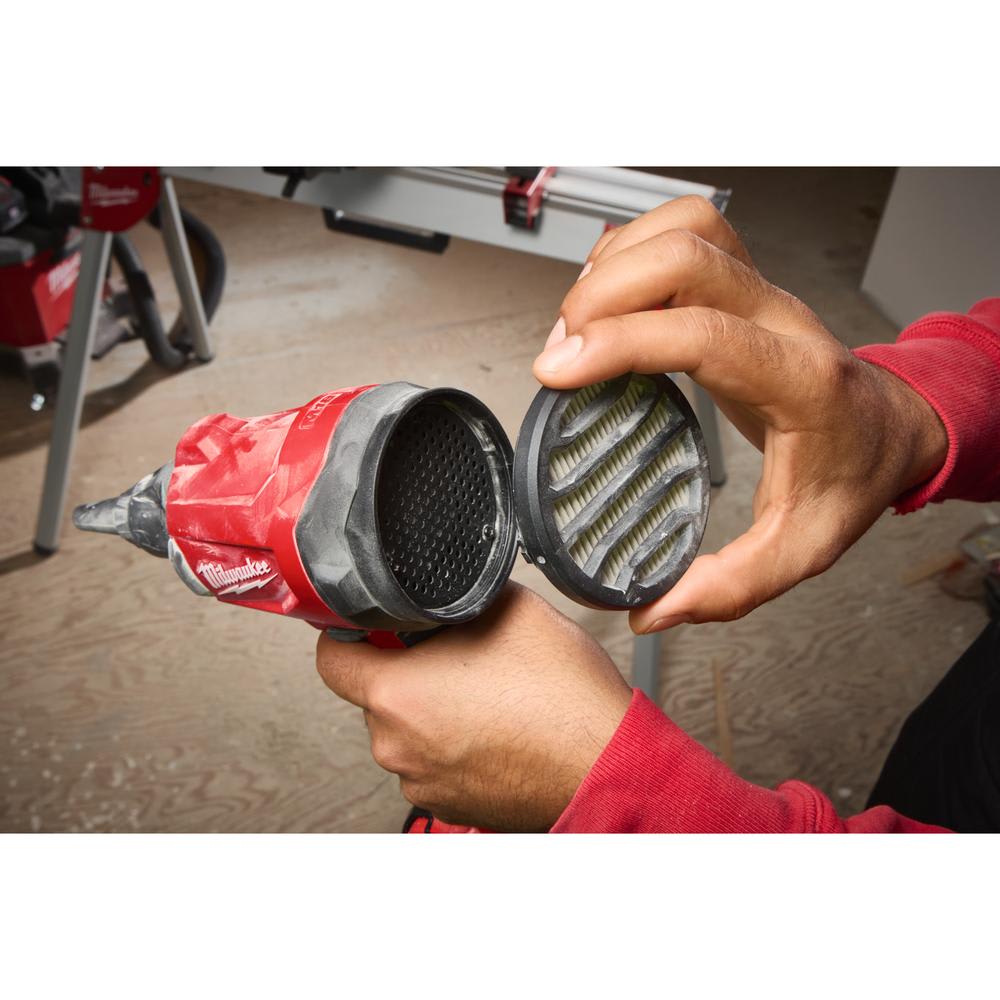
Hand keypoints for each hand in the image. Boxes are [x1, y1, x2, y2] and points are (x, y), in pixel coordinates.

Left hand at [315, 583, 631, 830]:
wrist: (608, 764)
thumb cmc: (564, 699)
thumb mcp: (510, 607)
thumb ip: (457, 594)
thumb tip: (442, 586)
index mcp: (397, 695)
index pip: (331, 658)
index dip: (348, 632)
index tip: (370, 625)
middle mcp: (397, 747)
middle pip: (375, 693)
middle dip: (406, 668)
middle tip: (455, 652)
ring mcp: (423, 782)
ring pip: (407, 728)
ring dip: (432, 707)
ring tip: (487, 692)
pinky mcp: (450, 803)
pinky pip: (433, 760)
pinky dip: (453, 741)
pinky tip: (496, 724)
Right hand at [533, 196, 947, 632]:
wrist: (894, 427)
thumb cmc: (853, 476)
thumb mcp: (801, 549)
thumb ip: (728, 587)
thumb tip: (652, 610)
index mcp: (796, 380)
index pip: (701, 333)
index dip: (619, 343)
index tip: (556, 371)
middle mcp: (780, 319)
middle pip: (689, 255)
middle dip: (603, 292)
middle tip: (562, 350)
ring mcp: (763, 291)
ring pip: (689, 226)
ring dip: (618, 261)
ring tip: (579, 321)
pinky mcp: (744, 283)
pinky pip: (689, 230)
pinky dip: (635, 247)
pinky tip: (610, 294)